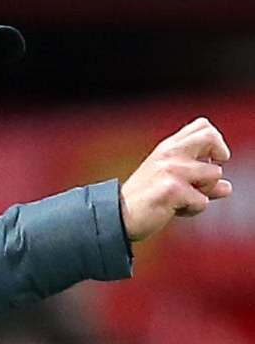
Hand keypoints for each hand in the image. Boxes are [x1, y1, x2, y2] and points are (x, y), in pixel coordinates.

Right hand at [119, 117, 231, 242]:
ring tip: (184, 200)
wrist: (116, 217)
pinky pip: (202, 200)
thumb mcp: (171, 183)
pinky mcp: (172, 189)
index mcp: (167, 148)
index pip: (202, 126)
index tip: (213, 158)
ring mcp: (171, 170)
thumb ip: (199, 182)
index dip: (215, 141)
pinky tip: (174, 210)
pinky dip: (192, 210)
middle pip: (210, 136)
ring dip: (204, 192)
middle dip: (220, 154)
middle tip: (210, 173)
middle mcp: (169, 154)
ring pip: (213, 175)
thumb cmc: (141, 201)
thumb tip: (226, 188)